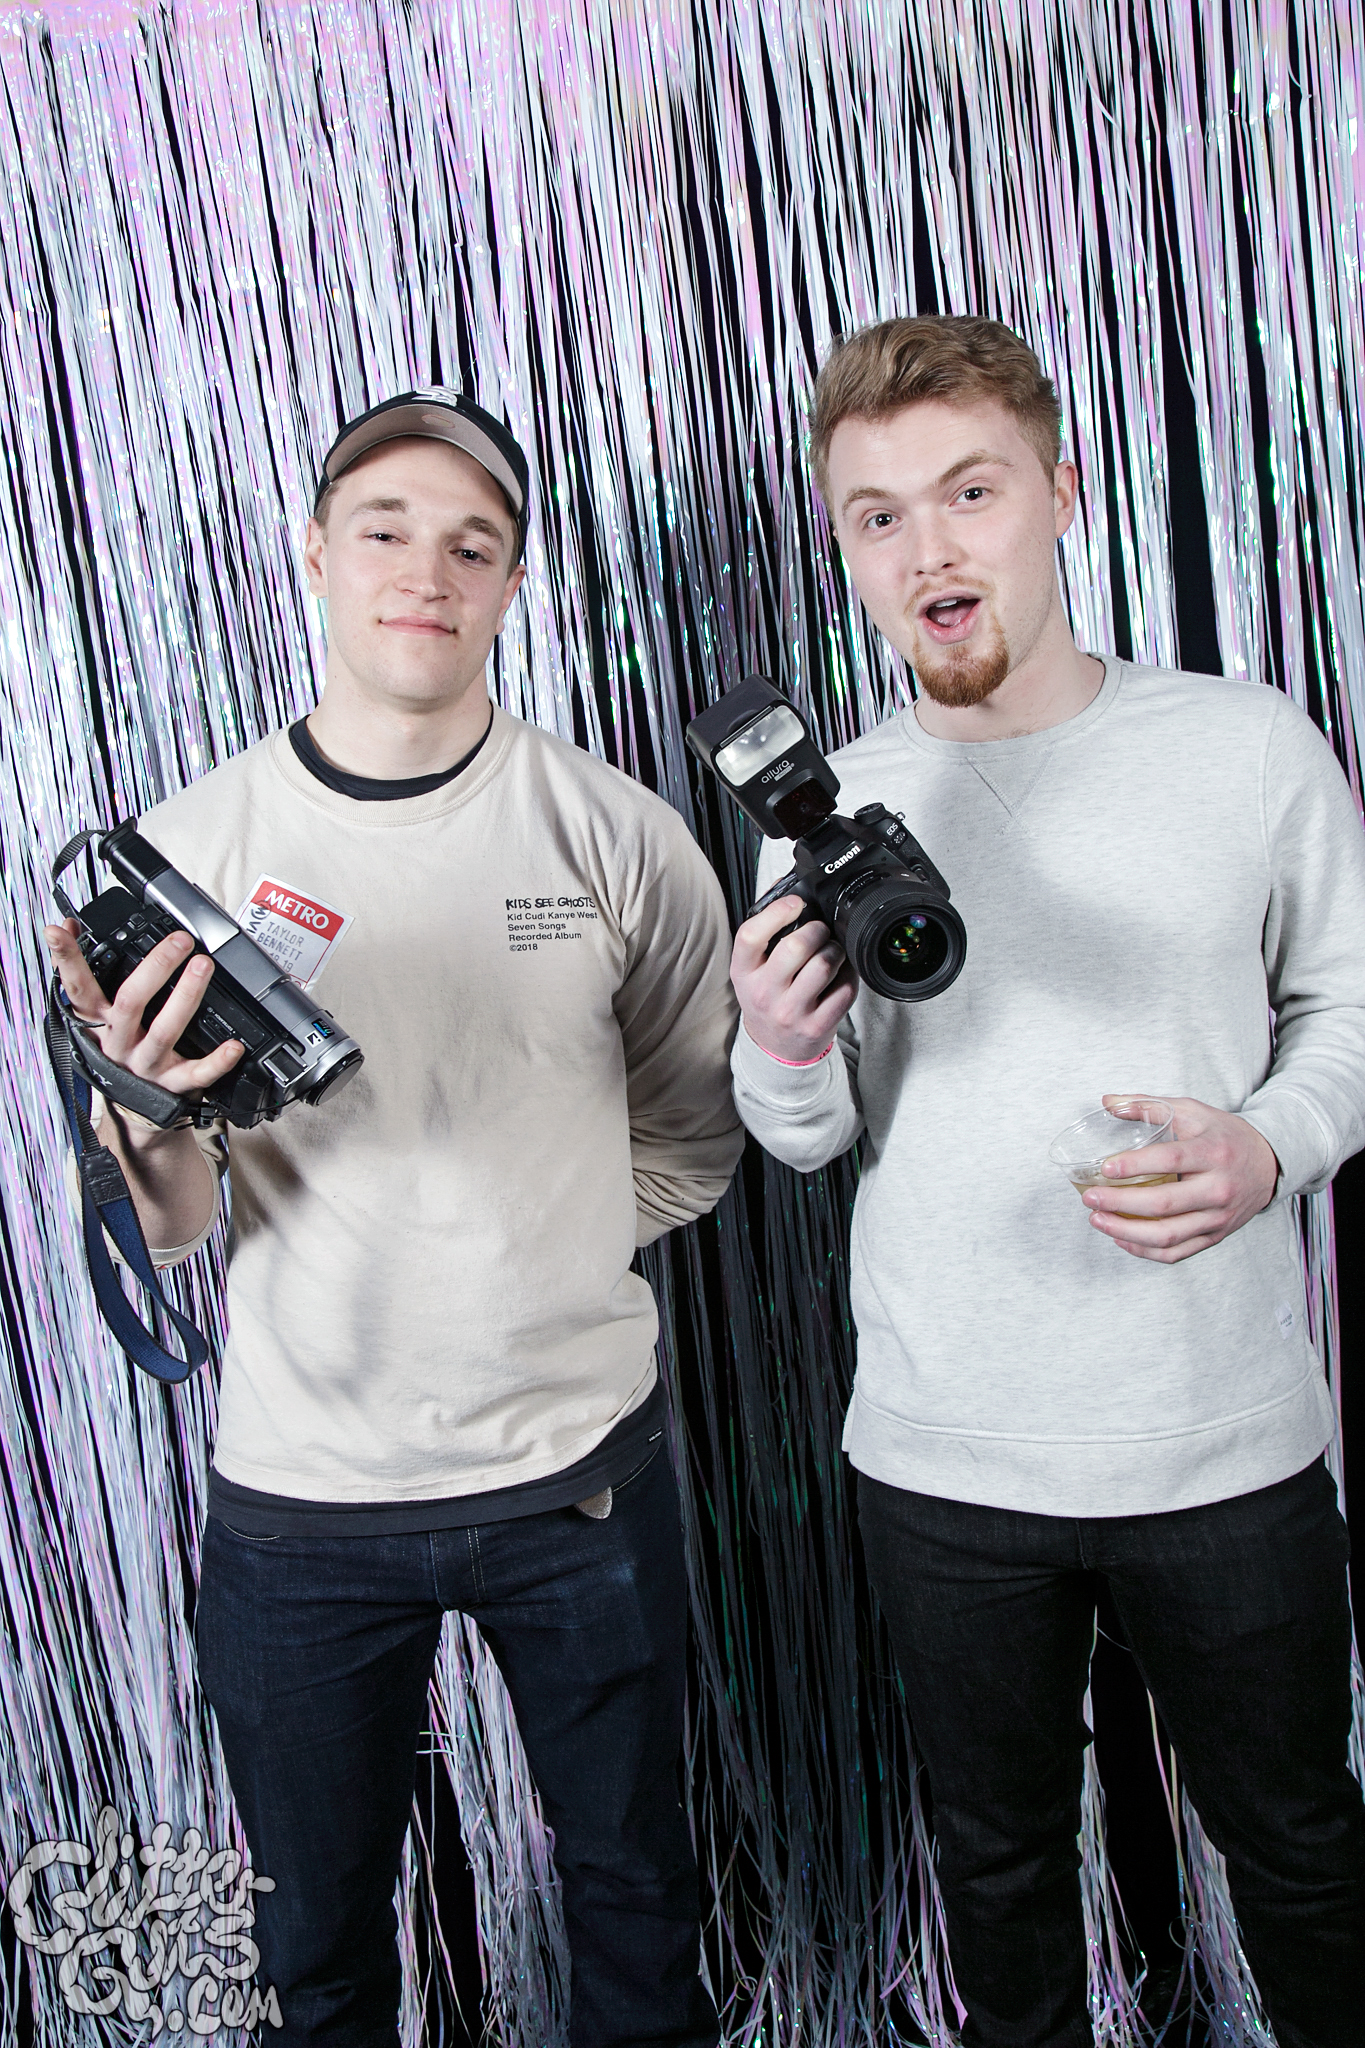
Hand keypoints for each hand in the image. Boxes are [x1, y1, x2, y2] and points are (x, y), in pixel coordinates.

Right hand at [44, 919, 243, 1101]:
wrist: (131, 1110)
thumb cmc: (117, 1052)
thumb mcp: (94, 1016)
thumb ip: (84, 972)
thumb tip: (68, 925)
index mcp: (97, 1023)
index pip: (77, 987)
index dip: (67, 960)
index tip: (59, 932)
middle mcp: (119, 1042)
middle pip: (131, 1002)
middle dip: (155, 968)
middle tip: (180, 941)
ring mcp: (146, 1064)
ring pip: (164, 1031)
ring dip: (186, 996)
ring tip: (203, 966)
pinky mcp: (172, 1085)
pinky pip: (197, 1074)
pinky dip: (217, 1061)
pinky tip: (233, 1045)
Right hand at [730, 895, 857, 1063]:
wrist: (774, 1048)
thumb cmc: (766, 998)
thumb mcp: (751, 969)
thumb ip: (765, 934)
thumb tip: (787, 890)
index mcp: (743, 972)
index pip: (751, 936)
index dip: (776, 912)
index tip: (795, 904)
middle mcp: (763, 993)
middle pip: (795, 947)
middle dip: (817, 930)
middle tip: (821, 930)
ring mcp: (790, 1012)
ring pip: (823, 965)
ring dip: (835, 951)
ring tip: (831, 951)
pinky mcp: (816, 1026)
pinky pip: (843, 989)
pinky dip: (849, 975)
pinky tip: (841, 974)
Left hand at [1081, 1094, 1279, 1262]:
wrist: (1269, 1164)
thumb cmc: (1224, 1136)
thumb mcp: (1192, 1111)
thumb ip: (1149, 1105)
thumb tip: (1108, 1101)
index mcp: (1214, 1153)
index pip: (1171, 1160)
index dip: (1135, 1165)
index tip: (1105, 1167)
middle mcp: (1219, 1188)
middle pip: (1164, 1204)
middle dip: (1119, 1203)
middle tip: (1090, 1197)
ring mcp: (1218, 1217)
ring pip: (1167, 1235)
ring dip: (1125, 1231)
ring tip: (1097, 1219)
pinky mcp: (1215, 1236)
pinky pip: (1176, 1252)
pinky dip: (1144, 1250)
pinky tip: (1121, 1238)